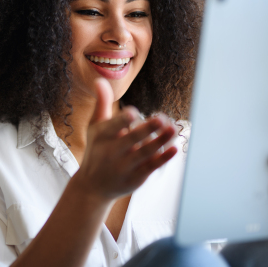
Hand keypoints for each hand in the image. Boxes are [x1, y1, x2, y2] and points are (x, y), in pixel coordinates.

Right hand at [74, 78, 177, 201]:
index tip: (133, 113)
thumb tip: (100, 79)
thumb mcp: (95, 127)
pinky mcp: (136, 177)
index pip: (112, 127)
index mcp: (102, 137)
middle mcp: (112, 152)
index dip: (122, 121)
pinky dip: (162, 159)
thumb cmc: (96, 150)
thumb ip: (102, 103)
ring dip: (159, 141)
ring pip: (145, 153)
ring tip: (173, 128)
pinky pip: (151, 167)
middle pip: (131, 140)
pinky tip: (174, 149)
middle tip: (161, 118)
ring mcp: (124, 166)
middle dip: (146, 130)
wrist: (93, 186)